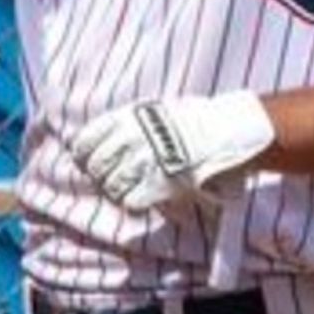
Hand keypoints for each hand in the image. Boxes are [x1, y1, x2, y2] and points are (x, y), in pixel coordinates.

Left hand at [68, 94, 276, 211]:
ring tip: (134, 189)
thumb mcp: (158, 110)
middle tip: (116, 179)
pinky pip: (131, 202)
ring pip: (111, 187)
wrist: (229, 128)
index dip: (83, 156)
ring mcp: (144, 161)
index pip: (84, 141)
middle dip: (103, 176)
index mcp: (128, 117)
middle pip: (95, 168)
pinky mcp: (159, 183)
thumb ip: (131, 124)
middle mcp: (130, 138)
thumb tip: (102, 142)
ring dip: (120, 191)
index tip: (87, 162)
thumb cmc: (197, 119)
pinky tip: (146, 198)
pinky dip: (135, 203)